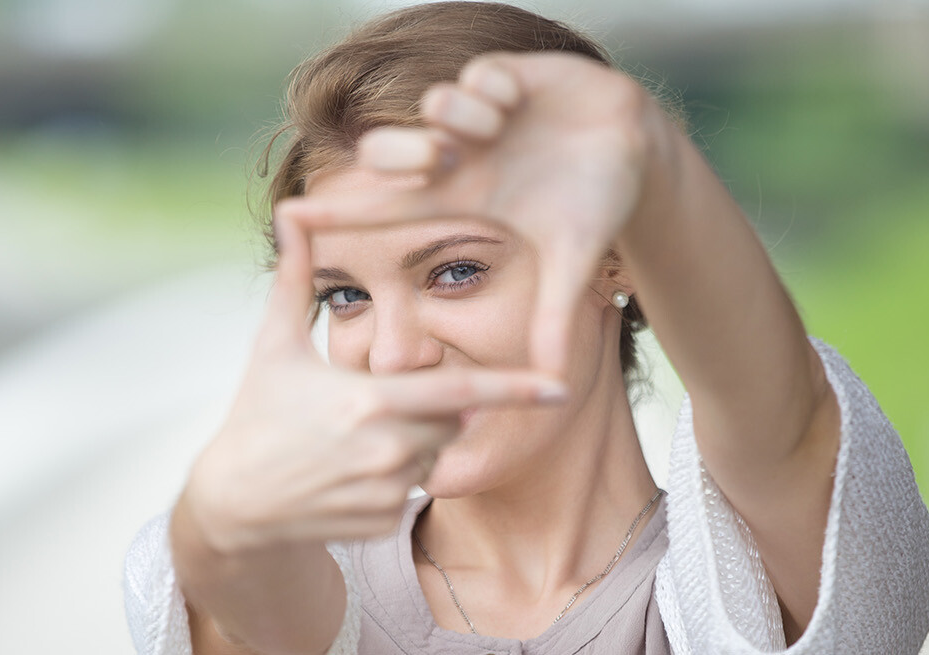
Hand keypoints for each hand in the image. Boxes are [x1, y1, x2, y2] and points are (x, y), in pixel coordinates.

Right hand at [181, 218, 563, 551]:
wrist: (234, 504)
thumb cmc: (258, 414)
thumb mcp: (273, 345)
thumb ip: (293, 277)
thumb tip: (291, 213)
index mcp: (369, 402)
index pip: (461, 390)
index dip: (514, 388)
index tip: (560, 386)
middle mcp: (386, 451)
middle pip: (449, 418)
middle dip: (429, 406)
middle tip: (375, 403)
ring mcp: (386, 492)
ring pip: (433, 455)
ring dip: (411, 442)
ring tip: (353, 438)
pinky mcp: (382, 522)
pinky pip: (412, 490)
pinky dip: (393, 477)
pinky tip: (347, 472)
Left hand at [276, 52, 669, 377]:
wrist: (638, 149)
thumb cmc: (595, 202)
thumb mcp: (571, 263)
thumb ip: (554, 316)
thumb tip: (555, 382)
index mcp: (461, 197)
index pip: (386, 207)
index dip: (340, 211)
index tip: (290, 216)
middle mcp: (459, 155)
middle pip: (390, 150)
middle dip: (405, 152)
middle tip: (443, 161)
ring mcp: (479, 115)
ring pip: (434, 106)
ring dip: (459, 118)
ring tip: (497, 129)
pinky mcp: (508, 76)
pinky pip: (477, 74)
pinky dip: (491, 88)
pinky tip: (518, 101)